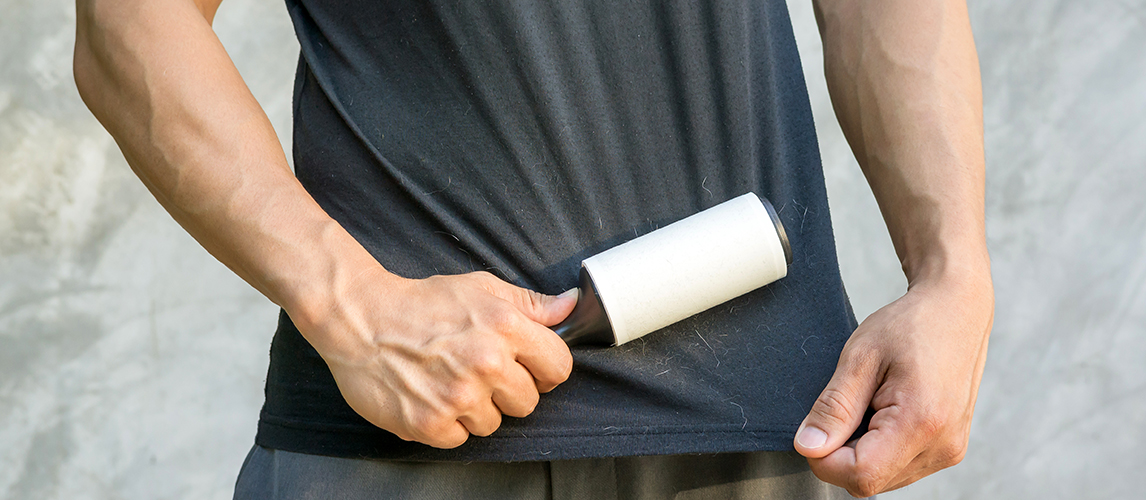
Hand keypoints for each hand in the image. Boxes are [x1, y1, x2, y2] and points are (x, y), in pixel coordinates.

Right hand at [292, 268, 577, 448]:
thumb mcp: (481, 288)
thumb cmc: (422, 302)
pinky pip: (460, 439)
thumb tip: (571, 306)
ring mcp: (458, 396)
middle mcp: (487, 363)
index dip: (543, 369)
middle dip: (508, 390)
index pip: (558, 367)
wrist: (361, 318)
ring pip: (494, 423)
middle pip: (528, 402)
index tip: (526, 367)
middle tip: (476, 371)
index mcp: (506, 327)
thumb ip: (530, 304)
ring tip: (448, 380)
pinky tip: (431, 396)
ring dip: (475, 408)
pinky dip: (447, 423)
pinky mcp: (430, 423)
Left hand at [794, 272, 992, 496]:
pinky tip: (883, 411)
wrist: (956, 310)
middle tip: (847, 404)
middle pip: (869, 482)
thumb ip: (834, 407)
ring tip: (870, 403)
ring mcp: (949, 451)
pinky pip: (898, 467)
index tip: (816, 427)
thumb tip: (808, 447)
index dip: (825, 459)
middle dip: (841, 454)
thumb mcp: (860, 357)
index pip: (861, 475)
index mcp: (922, 422)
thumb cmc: (911, 325)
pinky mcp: (948, 449)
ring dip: (860, 450)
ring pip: (882, 479)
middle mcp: (943, 446)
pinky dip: (879, 447)